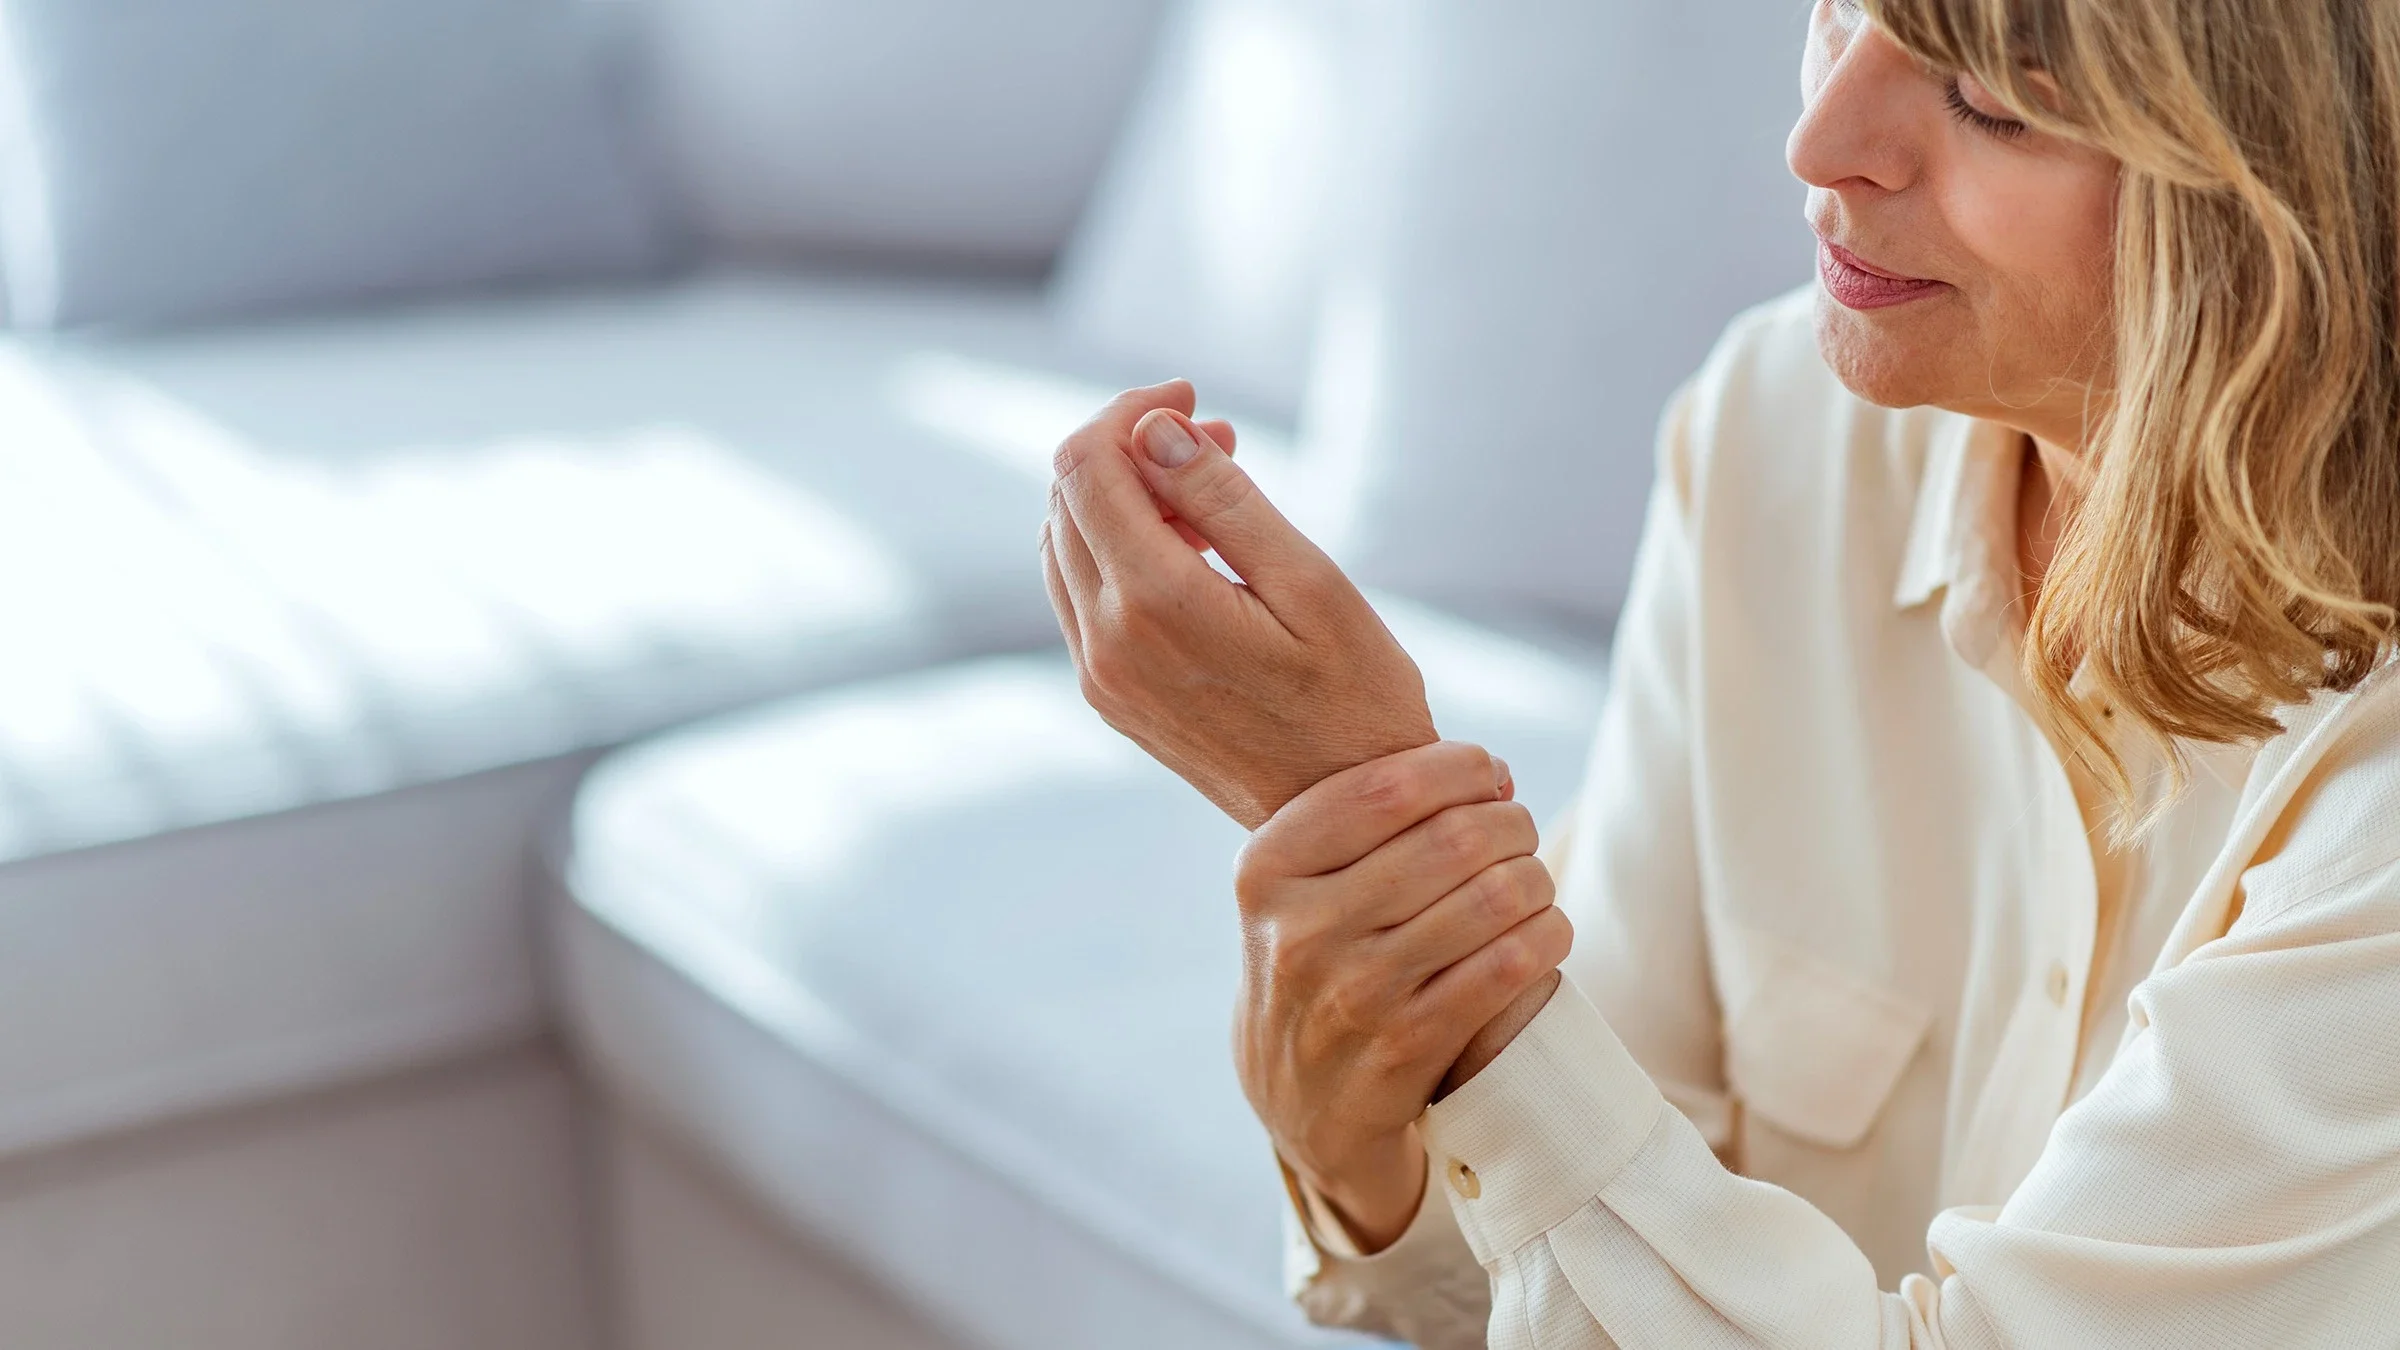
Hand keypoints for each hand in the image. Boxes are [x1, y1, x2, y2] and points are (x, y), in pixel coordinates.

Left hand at [1040, 381, 1437, 828]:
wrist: (1346, 817)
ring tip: (1210, 493)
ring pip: (1065, 542)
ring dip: (1122, 496)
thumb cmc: (1355, 697)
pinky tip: (1189, 551)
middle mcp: (1107, 641)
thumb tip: (1152, 431)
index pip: (1085, 465)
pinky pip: (1080, 594)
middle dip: (1130, 447)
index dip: (1130, 411)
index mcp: (1155, 603)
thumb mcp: (1310, 582)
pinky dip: (1118, 549)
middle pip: (1067, 497)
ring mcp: (1100, 675)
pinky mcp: (1109, 695)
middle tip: (1217, 438)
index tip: (1195, 399)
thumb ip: (1223, 498)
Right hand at [1236, 742, 1572, 1252]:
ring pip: (1493, 900)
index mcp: (1268, 869)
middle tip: (1519, 832)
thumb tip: (1493, 774)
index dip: (1460, 768)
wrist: (1300, 1101)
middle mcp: (1300, 929)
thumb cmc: (1321, 961)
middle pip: (1453, 839)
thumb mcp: (1301, 889)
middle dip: (1509, 824)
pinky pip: (1507, 969)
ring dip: (1535, 880)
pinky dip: (1545, 937)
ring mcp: (1352, 994)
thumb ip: (1370, 823)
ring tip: (1533, 882)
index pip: (1387, 786)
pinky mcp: (1405, 1049)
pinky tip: (1545, 932)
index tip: (1488, 773)